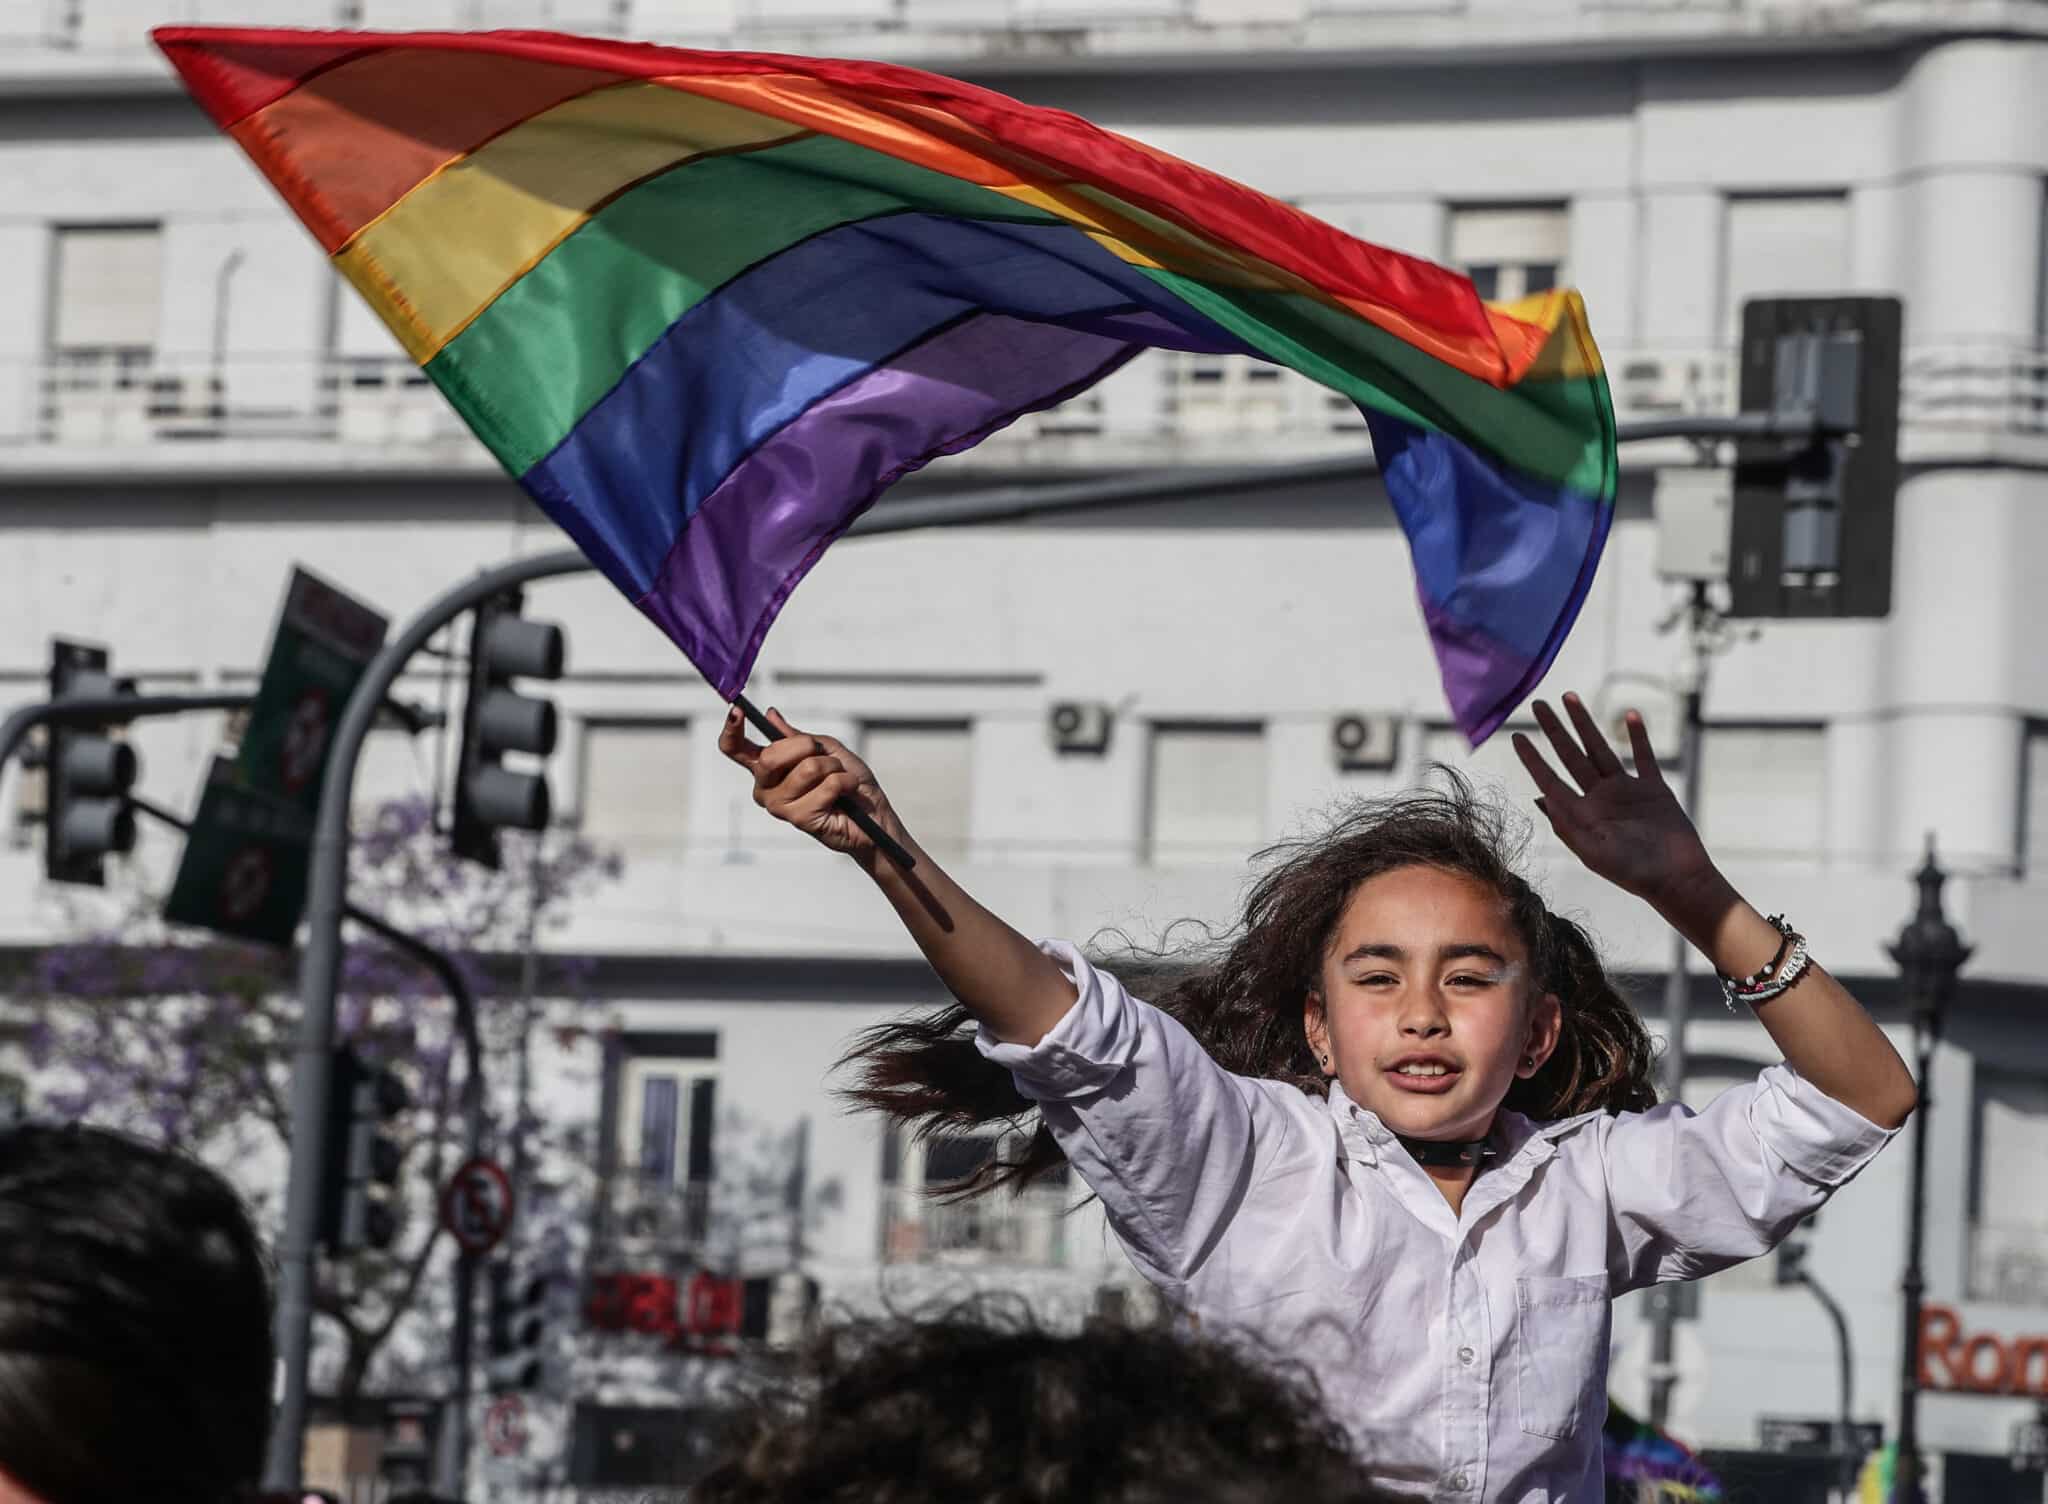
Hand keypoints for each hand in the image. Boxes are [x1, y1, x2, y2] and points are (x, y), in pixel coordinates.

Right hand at [718, 705, 900, 861]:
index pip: (735, 749)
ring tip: (840, 780)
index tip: (737, 711)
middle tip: (825, 756)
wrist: (873, 814)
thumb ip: (795, 736)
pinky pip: (826, 786)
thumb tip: (770, 715)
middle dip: (807, 747)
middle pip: (770, 756)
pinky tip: (845, 794)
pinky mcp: (799, 819)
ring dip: (833, 768)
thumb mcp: (824, 748)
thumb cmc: (848, 782)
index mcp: (767, 768)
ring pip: (806, 769)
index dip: (731, 730)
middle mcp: (766, 788)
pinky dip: (844, 782)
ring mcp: (780, 806)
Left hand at [1510, 692, 1717, 909]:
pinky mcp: (1654, 789)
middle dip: (1554, 730)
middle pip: (1571, 756)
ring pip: (1601, 748)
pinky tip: (1629, 715)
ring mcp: (1627, 791)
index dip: (1533, 759)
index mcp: (1581, 814)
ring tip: (1570, 697)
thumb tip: (1540, 797)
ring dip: (1586, 723)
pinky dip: (1638, 736)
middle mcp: (1600, 799)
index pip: (1550, 779)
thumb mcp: (1593, 852)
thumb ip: (1567, 824)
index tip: (1517, 735)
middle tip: (1538, 703)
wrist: (1678, 879)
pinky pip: (1644, 757)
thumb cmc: (1634, 871)